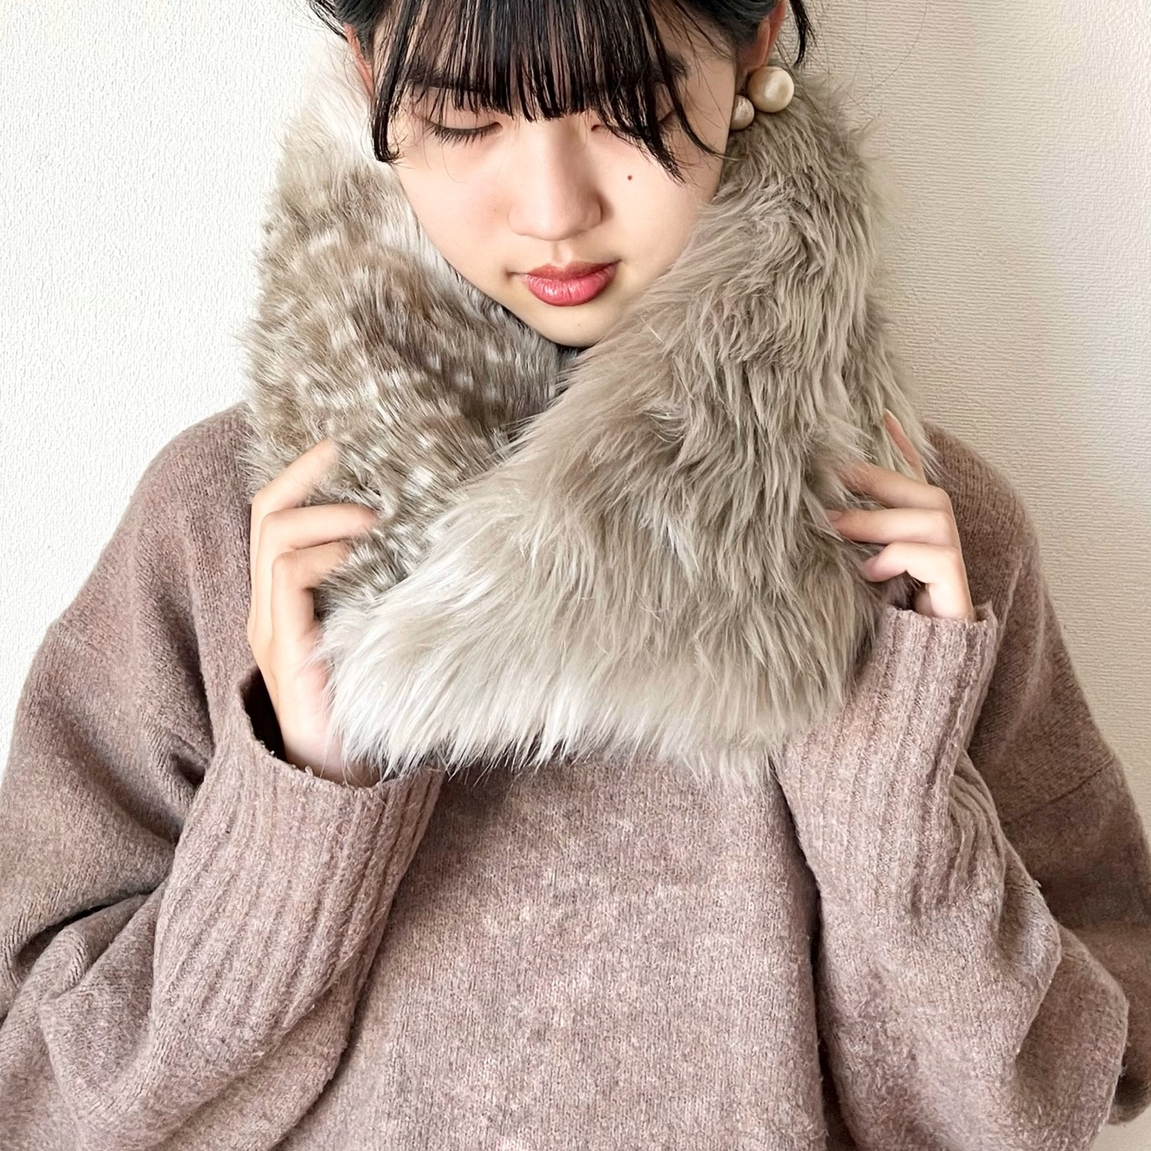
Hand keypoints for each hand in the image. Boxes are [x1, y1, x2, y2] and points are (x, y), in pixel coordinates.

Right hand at [246, 437, 381, 783]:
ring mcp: (270, 625)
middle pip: (266, 516)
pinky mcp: (285, 646)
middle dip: (304, 478)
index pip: (276, 518)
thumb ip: (380, 587)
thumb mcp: (373, 627)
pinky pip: (289, 580)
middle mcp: (268, 605)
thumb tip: (428, 538)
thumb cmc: (365, 696)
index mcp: (285, 598)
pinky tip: (360, 554)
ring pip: (274, 540)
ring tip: (373, 516)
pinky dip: (324, 556)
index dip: (301, 477)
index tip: (338, 445)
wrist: (340, 770)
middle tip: (345, 455)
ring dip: (327, 518)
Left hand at [824, 410, 975, 621]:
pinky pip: (936, 556)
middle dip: (876, 481)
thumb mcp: (855, 572)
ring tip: (835, 530)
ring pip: (929, 518)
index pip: (915, 478)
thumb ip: (847, 543)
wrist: (911, 672)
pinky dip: (898, 556)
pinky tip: (870, 571)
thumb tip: (811, 514)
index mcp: (917, 532)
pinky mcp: (958, 589)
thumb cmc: (879, 622)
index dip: (904, 445)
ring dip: (877, 520)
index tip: (882, 413)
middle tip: (830, 481)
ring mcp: (954, 563)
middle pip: (923, 491)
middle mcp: (942, 541)